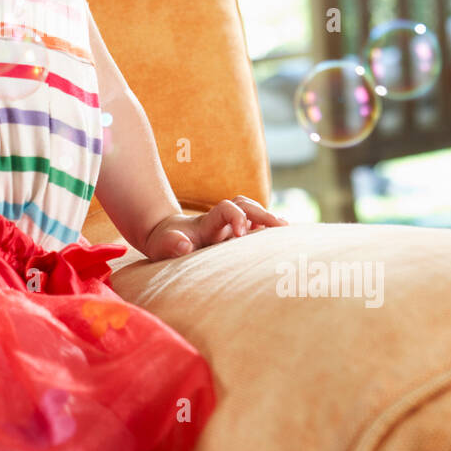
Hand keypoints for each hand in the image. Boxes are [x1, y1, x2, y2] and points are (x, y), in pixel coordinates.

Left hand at [141, 196, 289, 259]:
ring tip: (288, 230)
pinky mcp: (234, 235)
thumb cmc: (165, 244)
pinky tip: (284, 237)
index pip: (225, 208)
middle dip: (263, 213)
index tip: (242, 233)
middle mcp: (221, 221)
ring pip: (252, 211)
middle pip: (245, 205)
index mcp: (206, 223)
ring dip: (269, 218)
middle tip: (281, 227)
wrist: (165, 237)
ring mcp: (229, 226)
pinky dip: (268, 228)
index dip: (236, 216)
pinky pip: (255, 226)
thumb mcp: (161, 246)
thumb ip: (171, 244)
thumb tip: (185, 244)